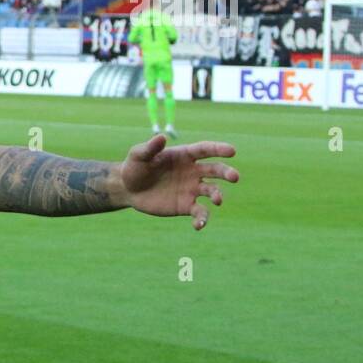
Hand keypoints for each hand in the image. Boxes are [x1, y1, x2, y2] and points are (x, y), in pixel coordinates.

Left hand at [118, 135, 239, 229]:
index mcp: (184, 156)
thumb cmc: (134, 167)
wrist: (128, 189)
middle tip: (235, 177)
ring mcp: (191, 189)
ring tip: (217, 200)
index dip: (219, 149)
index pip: (205, 150)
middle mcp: (193, 171)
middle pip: (215, 170)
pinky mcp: (186, 205)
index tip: (232, 151)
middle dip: (226, 173)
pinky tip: (198, 225)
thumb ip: (150, 148)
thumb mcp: (138, 156)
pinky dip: (202, 219)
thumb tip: (161, 137)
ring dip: (217, 195)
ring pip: (211, 191)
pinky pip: (199, 212)